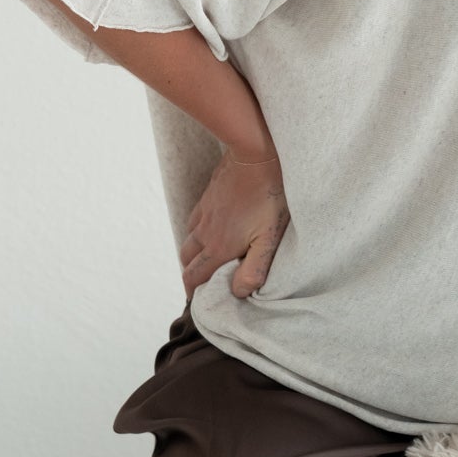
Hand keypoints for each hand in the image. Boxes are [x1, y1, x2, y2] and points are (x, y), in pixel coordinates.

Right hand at [180, 148, 289, 300]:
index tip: (200, 302)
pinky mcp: (209, 196)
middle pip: (187, 261)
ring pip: (189, 239)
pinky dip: (198, 232)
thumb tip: (237, 292)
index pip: (195, 277)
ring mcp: (205, 212)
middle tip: (205, 284)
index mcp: (218, 247)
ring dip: (194, 254)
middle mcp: (205, 232)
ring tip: (209, 260)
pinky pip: (195, 220)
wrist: (255, 154)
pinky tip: (212, 229)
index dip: (194, 293)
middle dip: (192, 276)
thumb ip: (254, 268)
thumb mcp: (269, 237)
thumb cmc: (268, 197)